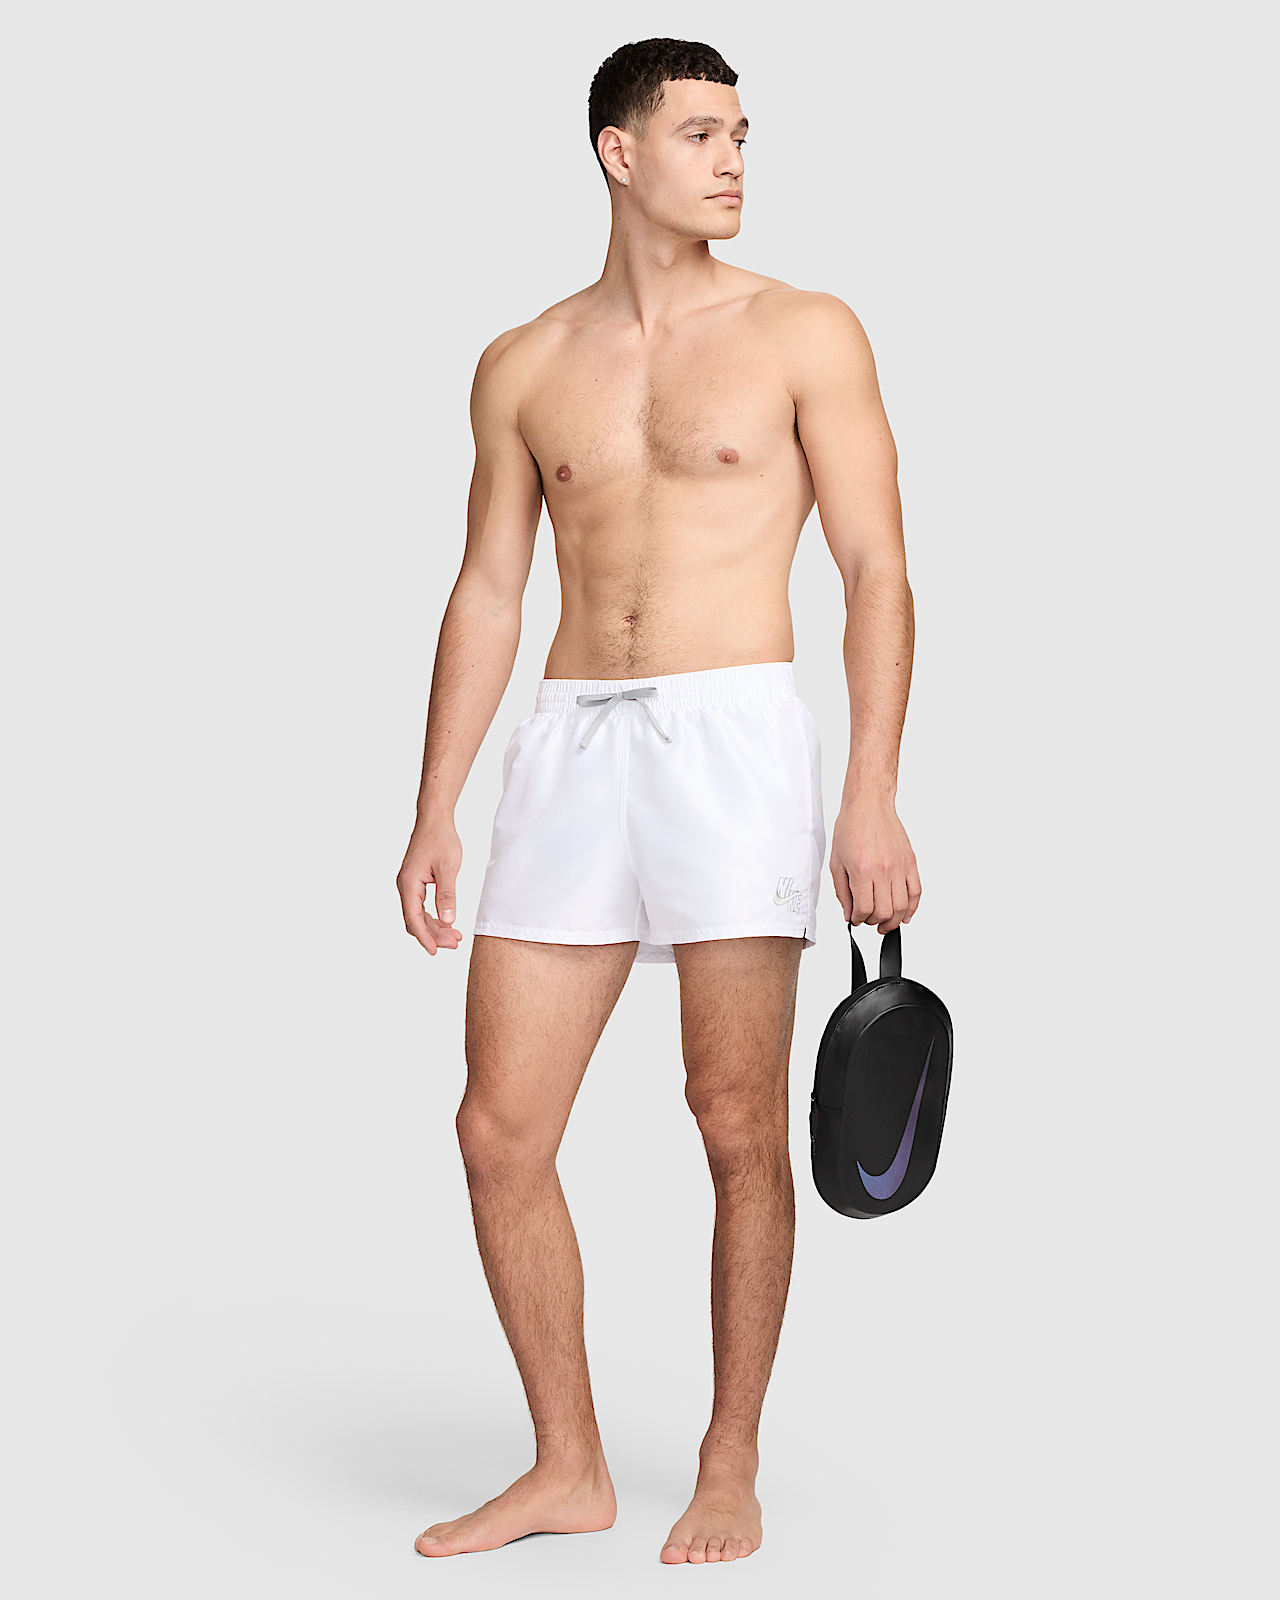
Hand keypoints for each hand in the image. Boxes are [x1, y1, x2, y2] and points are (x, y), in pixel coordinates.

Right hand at [397, 818, 463, 954]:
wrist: (435, 820)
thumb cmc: (441, 839)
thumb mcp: (448, 868)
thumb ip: (447, 895)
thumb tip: (448, 920)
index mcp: (409, 884)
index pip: (413, 918)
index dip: (425, 937)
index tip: (435, 951)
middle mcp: (405, 886)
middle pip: (415, 921)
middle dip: (433, 935)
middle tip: (455, 944)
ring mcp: (409, 885)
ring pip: (418, 916)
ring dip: (435, 928)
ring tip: (455, 937)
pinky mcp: (416, 883)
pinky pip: (421, 907)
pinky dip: (433, 917)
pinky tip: (448, 923)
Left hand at [829, 801, 920, 933]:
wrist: (869, 806)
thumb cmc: (851, 828)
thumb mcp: (837, 862)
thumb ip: (842, 891)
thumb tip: (849, 912)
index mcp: (863, 870)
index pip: (864, 909)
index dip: (858, 919)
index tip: (855, 918)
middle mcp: (884, 870)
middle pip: (884, 912)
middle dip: (874, 922)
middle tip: (867, 920)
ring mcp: (900, 867)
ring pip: (902, 906)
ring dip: (893, 921)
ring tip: (885, 924)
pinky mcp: (910, 862)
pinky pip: (916, 892)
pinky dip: (912, 908)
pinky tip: (904, 915)